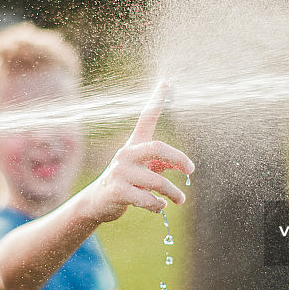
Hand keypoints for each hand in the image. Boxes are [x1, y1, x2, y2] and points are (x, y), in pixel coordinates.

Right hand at [84, 83, 193, 222]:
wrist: (97, 202)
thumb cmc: (126, 182)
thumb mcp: (144, 170)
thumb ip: (162, 164)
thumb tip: (184, 166)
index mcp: (134, 145)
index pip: (146, 118)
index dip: (156, 100)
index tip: (166, 83)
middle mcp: (126, 154)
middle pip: (157, 148)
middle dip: (179, 159)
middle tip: (190, 170)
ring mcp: (120, 172)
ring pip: (158, 181)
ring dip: (173, 193)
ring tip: (180, 199)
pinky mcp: (117, 190)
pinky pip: (147, 198)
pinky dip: (158, 205)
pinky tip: (159, 206)